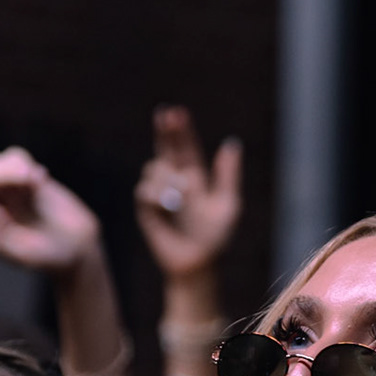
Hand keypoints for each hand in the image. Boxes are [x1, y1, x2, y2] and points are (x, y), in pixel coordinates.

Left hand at [0, 147, 100, 274]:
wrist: (77, 248)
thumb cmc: (46, 256)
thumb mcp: (22, 257)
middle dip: (0, 173)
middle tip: (24, 178)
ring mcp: (13, 188)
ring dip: (12, 165)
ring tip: (33, 179)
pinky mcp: (31, 178)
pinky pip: (17, 159)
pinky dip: (24, 162)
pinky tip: (41, 176)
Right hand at [135, 106, 242, 277]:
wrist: (197, 262)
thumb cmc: (216, 236)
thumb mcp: (228, 205)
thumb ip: (228, 175)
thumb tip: (231, 144)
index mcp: (195, 177)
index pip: (185, 147)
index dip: (180, 130)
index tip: (175, 112)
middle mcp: (175, 181)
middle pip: (165, 148)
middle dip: (164, 131)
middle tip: (164, 114)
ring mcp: (159, 193)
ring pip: (154, 168)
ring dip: (166, 176)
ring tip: (179, 197)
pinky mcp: (147, 208)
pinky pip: (145, 191)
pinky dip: (155, 194)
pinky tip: (165, 204)